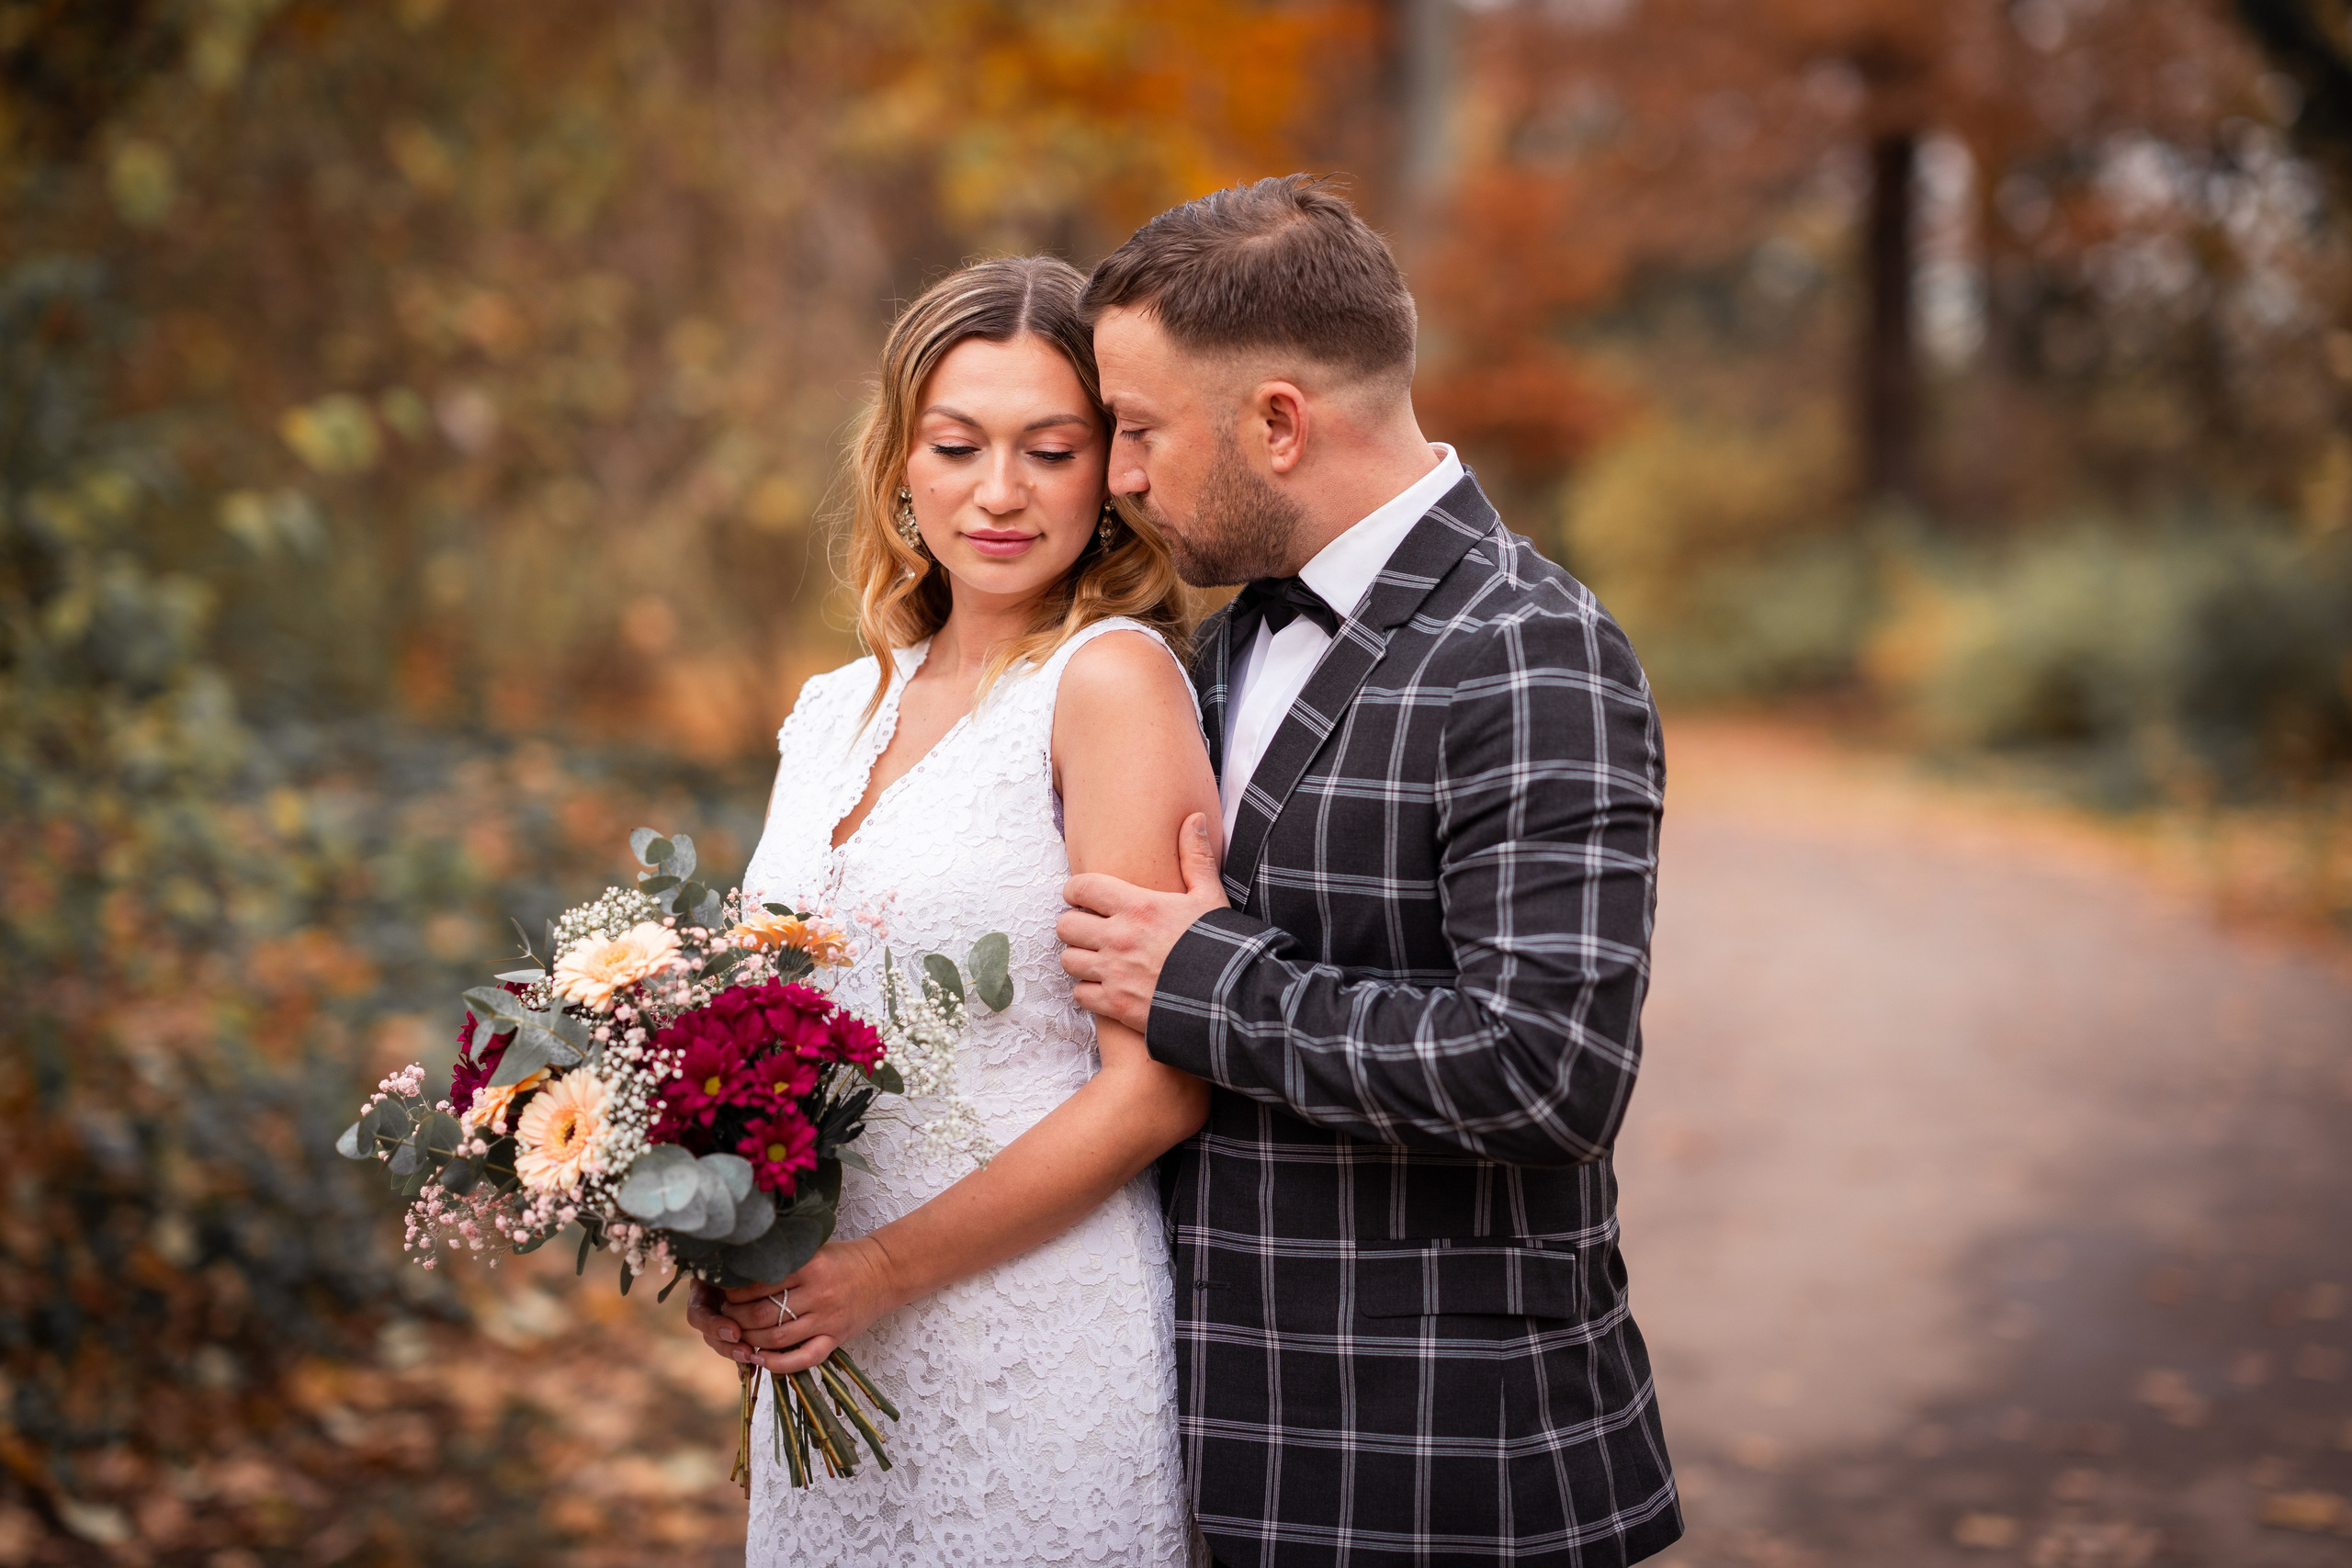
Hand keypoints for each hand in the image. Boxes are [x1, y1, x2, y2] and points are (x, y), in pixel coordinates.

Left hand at [699, 1237, 900, 1376]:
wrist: (885, 1271)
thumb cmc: (843, 1259)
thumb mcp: (814, 1250)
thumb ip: (783, 1262)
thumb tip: (740, 1273)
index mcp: (809, 1266)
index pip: (759, 1285)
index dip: (735, 1293)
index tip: (724, 1294)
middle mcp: (817, 1293)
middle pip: (763, 1315)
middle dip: (736, 1319)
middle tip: (725, 1317)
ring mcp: (827, 1318)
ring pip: (777, 1338)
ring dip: (751, 1341)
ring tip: (738, 1337)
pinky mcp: (837, 1337)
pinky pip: (804, 1358)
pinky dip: (779, 1364)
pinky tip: (761, 1360)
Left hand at [1057, 812, 1225, 1032]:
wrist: (1231, 998)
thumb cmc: (1221, 945)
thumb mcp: (1211, 897)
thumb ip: (1196, 857)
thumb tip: (1193, 817)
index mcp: (1138, 907)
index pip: (1081, 887)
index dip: (1076, 890)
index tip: (1084, 896)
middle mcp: (1119, 938)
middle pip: (1066, 925)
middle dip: (1075, 925)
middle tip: (1090, 928)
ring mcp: (1114, 973)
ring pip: (1068, 959)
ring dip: (1079, 957)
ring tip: (1096, 957)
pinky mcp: (1116, 1005)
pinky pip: (1080, 994)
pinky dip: (1088, 991)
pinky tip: (1106, 986)